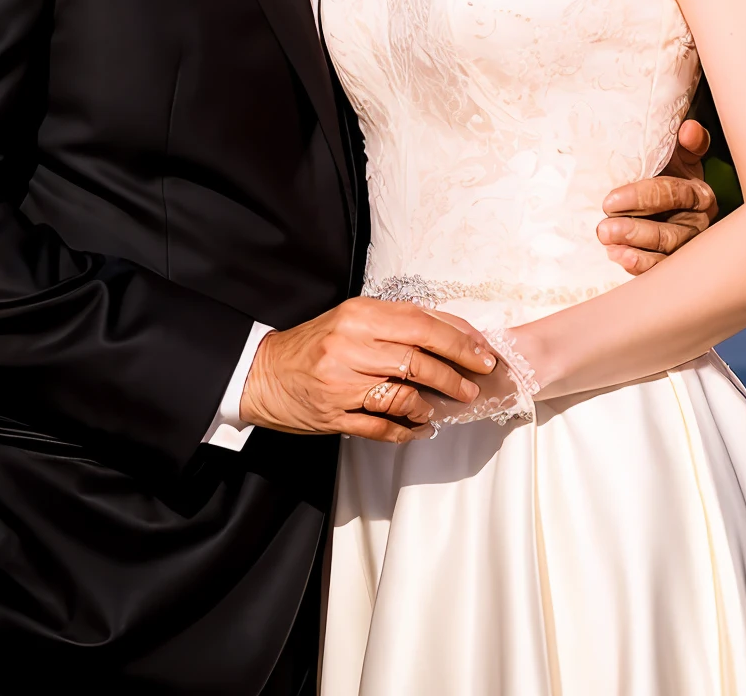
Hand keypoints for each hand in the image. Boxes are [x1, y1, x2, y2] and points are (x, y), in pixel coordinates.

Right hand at [238, 298, 495, 444]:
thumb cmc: (314, 344)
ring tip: (445, 408)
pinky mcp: (334, 415)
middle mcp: (350, 344)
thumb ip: (395, 323)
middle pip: (417, 357)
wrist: (263, 372)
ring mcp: (341, 383)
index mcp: (358, 314)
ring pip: (402, 394)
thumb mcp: (351, 319)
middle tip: (474, 384)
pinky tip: (420, 428)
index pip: (421, 322)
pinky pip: (381, 427)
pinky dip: (407, 430)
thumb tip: (451, 333)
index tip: (483, 352)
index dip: (459, 339)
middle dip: (455, 373)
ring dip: (431, 404)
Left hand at [597, 119, 716, 273]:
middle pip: (671, 231)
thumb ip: (686, 142)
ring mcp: (687, 247)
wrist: (659, 193)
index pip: (674, 194)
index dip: (642, 197)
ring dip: (636, 250)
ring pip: (666, 253)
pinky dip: (639, 265)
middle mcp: (698, 223)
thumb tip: (689, 129)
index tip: (610, 200)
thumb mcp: (676, 152)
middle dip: (636, 230)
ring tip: (608, 243)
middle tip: (604, 228)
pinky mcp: (675, 264)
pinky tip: (617, 256)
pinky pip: (660, 269)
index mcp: (699, 194)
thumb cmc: (666, 168)